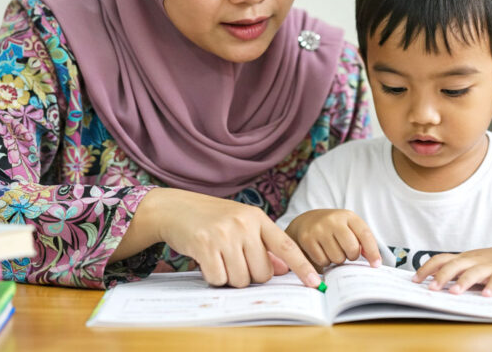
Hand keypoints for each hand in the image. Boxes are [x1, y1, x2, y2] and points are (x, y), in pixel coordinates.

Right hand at [146, 188, 320, 288]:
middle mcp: (244, 224)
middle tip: (234, 261)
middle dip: (250, 276)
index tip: (316, 283)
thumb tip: (282, 269)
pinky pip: (219, 279)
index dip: (302, 267)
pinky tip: (207, 262)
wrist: (175, 208)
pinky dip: (213, 278)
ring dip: (230, 278)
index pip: (286, 246)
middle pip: (262, 273)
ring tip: (219, 259)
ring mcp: (224, 234)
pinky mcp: (205, 245)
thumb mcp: (241, 225)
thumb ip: (262, 245)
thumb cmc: (212, 219)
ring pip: (241, 279)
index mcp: (257, 218)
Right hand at [284, 209, 381, 269]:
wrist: (306, 221)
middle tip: (346, 252)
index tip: (376, 265)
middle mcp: (333, 220)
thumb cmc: (334, 228)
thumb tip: (374, 260)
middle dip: (352, 255)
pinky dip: (325, 261)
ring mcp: (319, 229)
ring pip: (337, 258)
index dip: (373, 251)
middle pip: (352, 249)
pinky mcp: (307, 239)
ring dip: (337, 259)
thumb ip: (362, 240)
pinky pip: (323, 261)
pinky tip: (322, 252)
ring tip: (333, 250)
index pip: (365, 234)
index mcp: (348, 216)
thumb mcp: (349, 227)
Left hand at [413, 244, 491, 296]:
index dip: (427, 268)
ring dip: (463, 282)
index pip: (441, 259)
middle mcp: (473, 261)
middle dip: (442, 277)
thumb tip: (429, 280)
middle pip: (455, 266)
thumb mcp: (469, 263)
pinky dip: (491, 287)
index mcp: (462, 258)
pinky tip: (486, 295)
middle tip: (431, 289)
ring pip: (474, 273)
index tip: (415, 280)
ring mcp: (489, 267)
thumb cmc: (488, 262)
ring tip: (454, 293)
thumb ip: (452, 270)